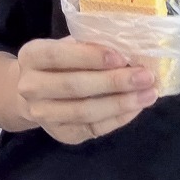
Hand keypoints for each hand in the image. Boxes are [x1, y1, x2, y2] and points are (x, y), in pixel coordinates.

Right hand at [15, 37, 157, 143]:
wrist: (35, 95)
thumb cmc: (60, 63)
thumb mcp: (67, 46)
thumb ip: (90, 45)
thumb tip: (129, 47)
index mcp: (31, 56)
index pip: (58, 56)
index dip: (90, 56)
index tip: (121, 57)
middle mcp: (30, 87)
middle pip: (74, 86)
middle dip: (114, 82)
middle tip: (145, 76)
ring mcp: (43, 115)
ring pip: (85, 112)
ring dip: (121, 103)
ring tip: (149, 94)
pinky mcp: (61, 134)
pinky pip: (94, 128)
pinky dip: (119, 118)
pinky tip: (137, 107)